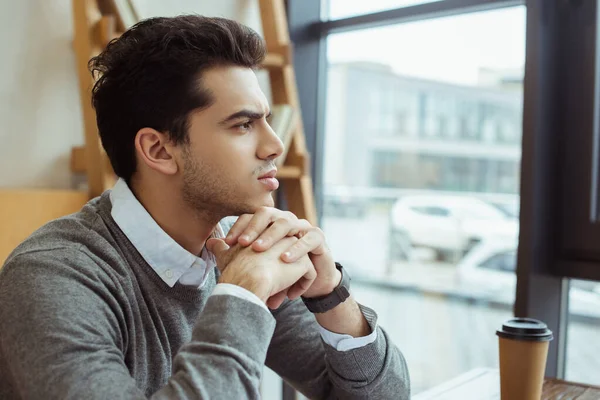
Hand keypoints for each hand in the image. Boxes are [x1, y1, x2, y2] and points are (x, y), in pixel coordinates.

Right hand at [206, 236, 316, 308]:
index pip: (273, 249)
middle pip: (287, 256)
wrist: (249, 279)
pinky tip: (289, 296)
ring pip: (299, 265)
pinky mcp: (304, 261)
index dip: (267, 266)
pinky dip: (302, 287)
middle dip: (280, 276)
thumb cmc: (235, 269)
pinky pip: (309, 275)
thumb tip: (211, 243)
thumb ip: (221, 248)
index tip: (259, 281)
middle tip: (268, 292)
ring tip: (278, 298)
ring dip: (291, 283)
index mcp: (265, 232)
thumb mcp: (226, 255)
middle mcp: (282, 235)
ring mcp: (295, 247)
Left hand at [224, 207, 340, 297]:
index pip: (252, 216)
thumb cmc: (280, 270)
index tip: (228, 243)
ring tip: (260, 250)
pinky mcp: (318, 238)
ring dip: (273, 236)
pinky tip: (285, 259)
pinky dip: (297, 249)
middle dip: (254, 228)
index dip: (239, 227)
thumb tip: (210, 243)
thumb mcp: (257, 263)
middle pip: (269, 214)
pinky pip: (309, 239)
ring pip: (288, 222)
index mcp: (269, 223)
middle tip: (243, 244)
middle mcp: (285, 220)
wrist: (309, 282)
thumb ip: (234, 252)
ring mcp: (303, 227)